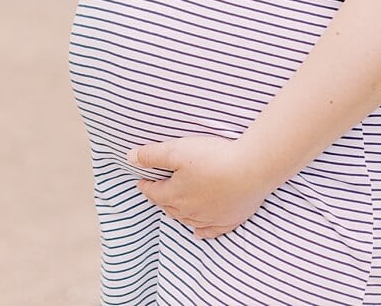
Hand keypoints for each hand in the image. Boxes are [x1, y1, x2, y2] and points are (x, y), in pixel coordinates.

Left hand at [129, 136, 273, 239]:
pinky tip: (198, 232)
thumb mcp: (176, 150)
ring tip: (174, 207)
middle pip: (169, 207)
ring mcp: (210, 218)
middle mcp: (189, 210)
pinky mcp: (229, 220)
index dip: (146, 186)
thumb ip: (151, 155)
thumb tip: (129, 157)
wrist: (251, 169)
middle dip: (161, 199)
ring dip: (178, 213)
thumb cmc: (213, 157)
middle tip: (158, 192)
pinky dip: (202, 231)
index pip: (154, 193)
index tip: (142, 181)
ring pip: (187, 220)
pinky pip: (211, 231)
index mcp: (175, 194)